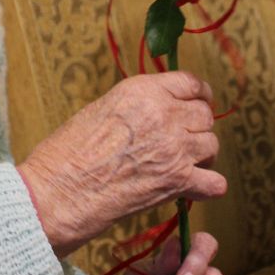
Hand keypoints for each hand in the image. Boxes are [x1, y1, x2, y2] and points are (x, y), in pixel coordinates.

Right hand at [18, 72, 226, 256]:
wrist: (59, 191)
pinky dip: (208, 187)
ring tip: (186, 166)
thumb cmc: (68, 153)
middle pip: (204, 115)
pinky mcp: (177, 181)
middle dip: (197, 127)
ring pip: (212, 145)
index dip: (199, 95)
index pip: (191, 83)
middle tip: (185, 141)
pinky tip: (194, 189)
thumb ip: (137, 106)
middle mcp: (164, 114)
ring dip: (202, 156)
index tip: (198, 103)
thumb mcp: (102, 109)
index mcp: (143, 90)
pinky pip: (215, 183)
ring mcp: (174, 148)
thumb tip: (158, 112)